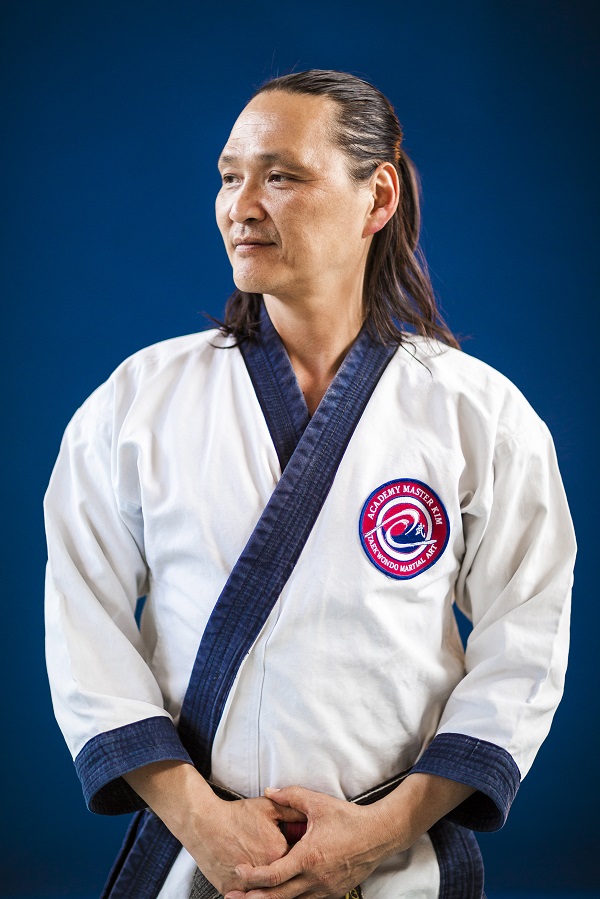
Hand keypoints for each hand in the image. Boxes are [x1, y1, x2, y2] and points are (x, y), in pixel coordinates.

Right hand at [122, 761, 305, 895]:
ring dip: (275, 887)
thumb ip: (293, 810)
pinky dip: (256, 892)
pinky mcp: (232, 890)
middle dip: (291, 874)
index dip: (303, 855)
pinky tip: (260, 886)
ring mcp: (248, 885)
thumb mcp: (268, 807)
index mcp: (279, 853)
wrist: (205, 823)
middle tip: (289, 867)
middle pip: (286, 880)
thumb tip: (311, 816)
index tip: (304, 852)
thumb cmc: (237, 815)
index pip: (301, 861)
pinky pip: (250, 896)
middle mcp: (266, 872)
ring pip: (269, 893)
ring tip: (272, 872)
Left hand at [223, 785, 392, 898]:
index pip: (273, 875)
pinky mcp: (334, 893)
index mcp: (308, 858)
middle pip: (278, 898)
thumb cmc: (349, 819)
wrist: (379, 835)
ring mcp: (325, 890)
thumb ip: (291, 795)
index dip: (252, 876)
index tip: (238, 871)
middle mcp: (315, 879)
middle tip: (232, 897)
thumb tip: (269, 791)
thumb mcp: (318, 803)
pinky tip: (282, 896)